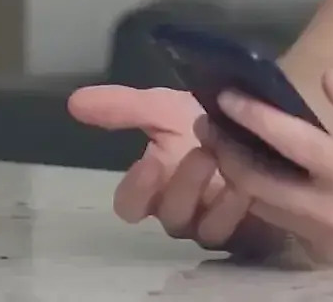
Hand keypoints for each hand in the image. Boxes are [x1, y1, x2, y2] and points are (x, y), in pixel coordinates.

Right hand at [65, 84, 285, 256]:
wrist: (258, 121)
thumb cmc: (205, 118)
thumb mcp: (164, 106)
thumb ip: (122, 107)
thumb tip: (74, 101)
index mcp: (156, 186)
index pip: (130, 205)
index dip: (136, 190)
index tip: (148, 161)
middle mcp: (181, 210)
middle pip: (171, 216)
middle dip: (184, 186)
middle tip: (202, 154)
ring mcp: (214, 221)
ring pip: (206, 228)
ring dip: (216, 198)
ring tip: (229, 162)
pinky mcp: (248, 227)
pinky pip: (241, 230)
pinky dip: (243, 206)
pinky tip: (250, 181)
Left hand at [200, 68, 332, 265]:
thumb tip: (326, 80)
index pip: (294, 145)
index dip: (255, 118)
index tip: (226, 96)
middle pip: (261, 185)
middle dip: (227, 150)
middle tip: (206, 121)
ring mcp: (328, 239)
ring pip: (264, 207)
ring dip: (237, 173)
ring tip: (219, 139)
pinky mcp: (324, 251)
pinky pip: (280, 220)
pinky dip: (260, 193)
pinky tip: (249, 166)